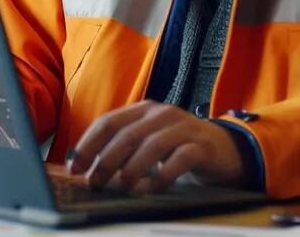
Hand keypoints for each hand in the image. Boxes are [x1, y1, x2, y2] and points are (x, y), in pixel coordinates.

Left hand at [65, 101, 244, 192]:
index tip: (74, 167)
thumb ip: (123, 148)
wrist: (225, 148)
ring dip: (133, 167)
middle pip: (127, 134)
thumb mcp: (148, 142)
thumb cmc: (177, 147)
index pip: (108, 122)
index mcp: (142, 110)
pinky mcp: (202, 146)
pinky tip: (153, 188)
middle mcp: (161, 114)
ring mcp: (183, 127)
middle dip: (106, 159)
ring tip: (122, 186)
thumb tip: (87, 168)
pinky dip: (164, 174)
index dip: (88, 144)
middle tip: (94, 181)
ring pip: (152, 144)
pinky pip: (181, 159)